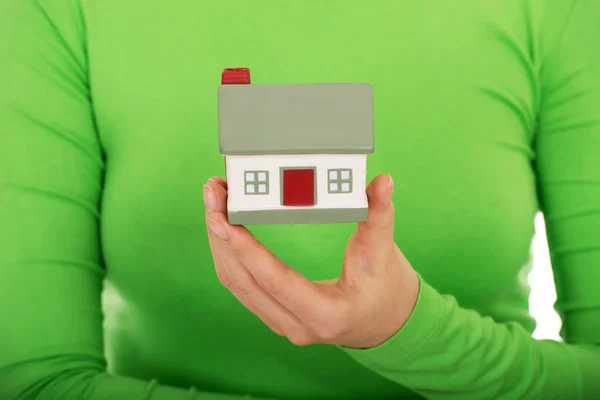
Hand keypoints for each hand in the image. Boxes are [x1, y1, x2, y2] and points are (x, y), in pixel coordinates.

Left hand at [203, 174, 418, 348]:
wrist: (385, 321)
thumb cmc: (385, 289)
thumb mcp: (384, 254)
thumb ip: (379, 216)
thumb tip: (383, 182)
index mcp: (325, 315)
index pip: (275, 280)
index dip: (246, 248)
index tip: (222, 217)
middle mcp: (296, 326)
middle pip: (244, 281)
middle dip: (222, 236)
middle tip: (213, 192)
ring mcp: (282, 322)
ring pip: (237, 284)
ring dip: (221, 242)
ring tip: (214, 201)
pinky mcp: (275, 312)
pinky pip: (242, 285)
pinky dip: (229, 253)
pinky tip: (223, 225)